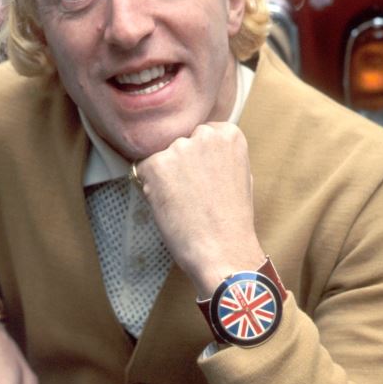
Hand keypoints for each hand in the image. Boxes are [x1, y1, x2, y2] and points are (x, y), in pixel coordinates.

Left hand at [136, 122, 265, 297]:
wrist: (223, 250)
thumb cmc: (232, 220)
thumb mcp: (239, 174)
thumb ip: (220, 154)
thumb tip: (197, 147)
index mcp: (228, 134)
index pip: (201, 133)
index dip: (198, 159)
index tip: (205, 178)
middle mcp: (204, 134)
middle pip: (180, 142)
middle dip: (180, 163)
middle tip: (191, 193)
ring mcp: (179, 148)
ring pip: (161, 156)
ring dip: (164, 175)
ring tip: (181, 202)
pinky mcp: (156, 165)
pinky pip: (143, 170)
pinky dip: (149, 187)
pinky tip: (168, 205)